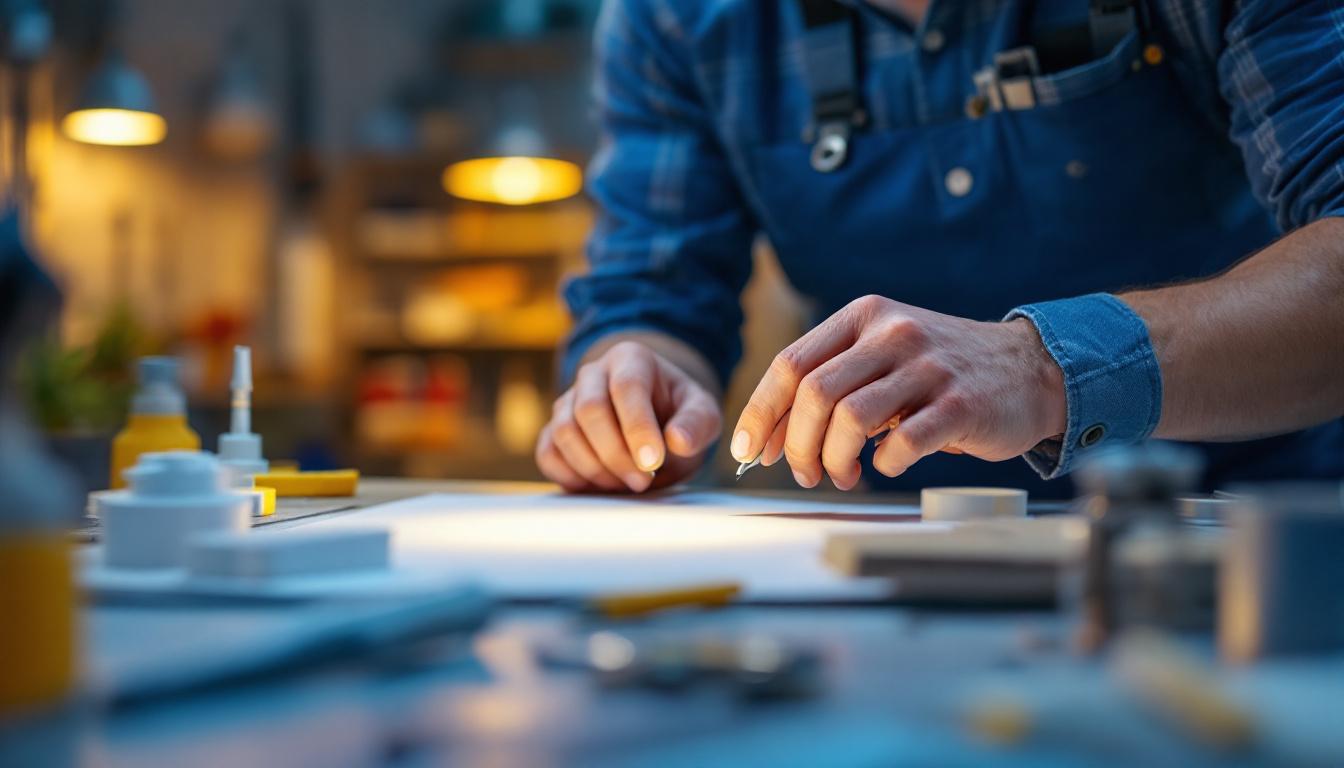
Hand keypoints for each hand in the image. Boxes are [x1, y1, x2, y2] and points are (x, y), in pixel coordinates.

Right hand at [536, 341, 721, 491]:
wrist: (656, 421)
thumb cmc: (678, 415)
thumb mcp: (702, 413)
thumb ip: (697, 424)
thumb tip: (678, 441)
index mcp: (630, 359)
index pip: (626, 386)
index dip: (637, 426)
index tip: (653, 461)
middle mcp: (593, 374)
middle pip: (589, 410)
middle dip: (615, 453)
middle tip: (642, 481)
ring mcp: (568, 401)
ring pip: (564, 432)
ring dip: (594, 468)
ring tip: (626, 484)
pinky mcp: (553, 430)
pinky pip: (548, 453)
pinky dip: (570, 476)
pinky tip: (600, 486)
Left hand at [730, 295, 1065, 489]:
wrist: (1030, 369)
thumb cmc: (941, 372)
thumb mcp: (884, 355)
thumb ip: (833, 382)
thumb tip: (772, 438)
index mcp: (864, 317)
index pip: (791, 363)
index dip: (761, 411)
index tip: (748, 448)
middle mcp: (893, 333)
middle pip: (815, 394)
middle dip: (796, 444)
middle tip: (804, 472)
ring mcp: (928, 367)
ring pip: (850, 418)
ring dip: (833, 459)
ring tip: (840, 475)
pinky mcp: (961, 405)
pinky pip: (902, 442)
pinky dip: (884, 463)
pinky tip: (886, 464)